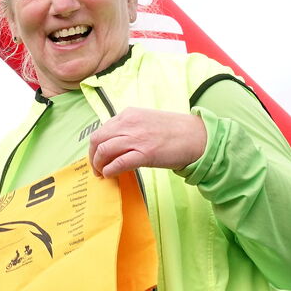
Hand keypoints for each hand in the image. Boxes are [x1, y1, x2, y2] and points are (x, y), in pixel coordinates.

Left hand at [88, 107, 206, 177]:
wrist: (198, 137)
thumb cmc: (174, 131)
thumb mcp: (146, 121)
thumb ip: (128, 128)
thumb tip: (112, 143)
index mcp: (128, 115)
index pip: (101, 130)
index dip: (95, 145)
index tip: (96, 156)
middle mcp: (129, 124)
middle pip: (97, 140)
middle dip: (92, 156)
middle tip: (96, 167)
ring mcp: (136, 138)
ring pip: (103, 150)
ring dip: (98, 165)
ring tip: (102, 173)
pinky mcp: (145, 153)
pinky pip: (118, 163)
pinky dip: (109, 170)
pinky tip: (110, 175)